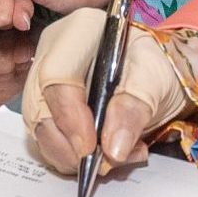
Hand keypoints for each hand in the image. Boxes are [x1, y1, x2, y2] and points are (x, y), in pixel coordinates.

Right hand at [21, 7, 186, 174]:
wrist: (157, 78)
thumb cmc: (156, 66)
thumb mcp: (157, 78)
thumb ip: (135, 106)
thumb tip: (113, 147)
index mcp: (78, 33)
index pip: (56, 75)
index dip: (69, 116)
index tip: (90, 148)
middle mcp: (52, 56)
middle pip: (40, 107)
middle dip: (70, 146)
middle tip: (106, 163)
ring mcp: (45, 85)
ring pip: (40, 131)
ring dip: (75, 157)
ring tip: (119, 157)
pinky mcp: (48, 112)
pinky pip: (48, 144)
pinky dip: (75, 159)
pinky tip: (108, 156)